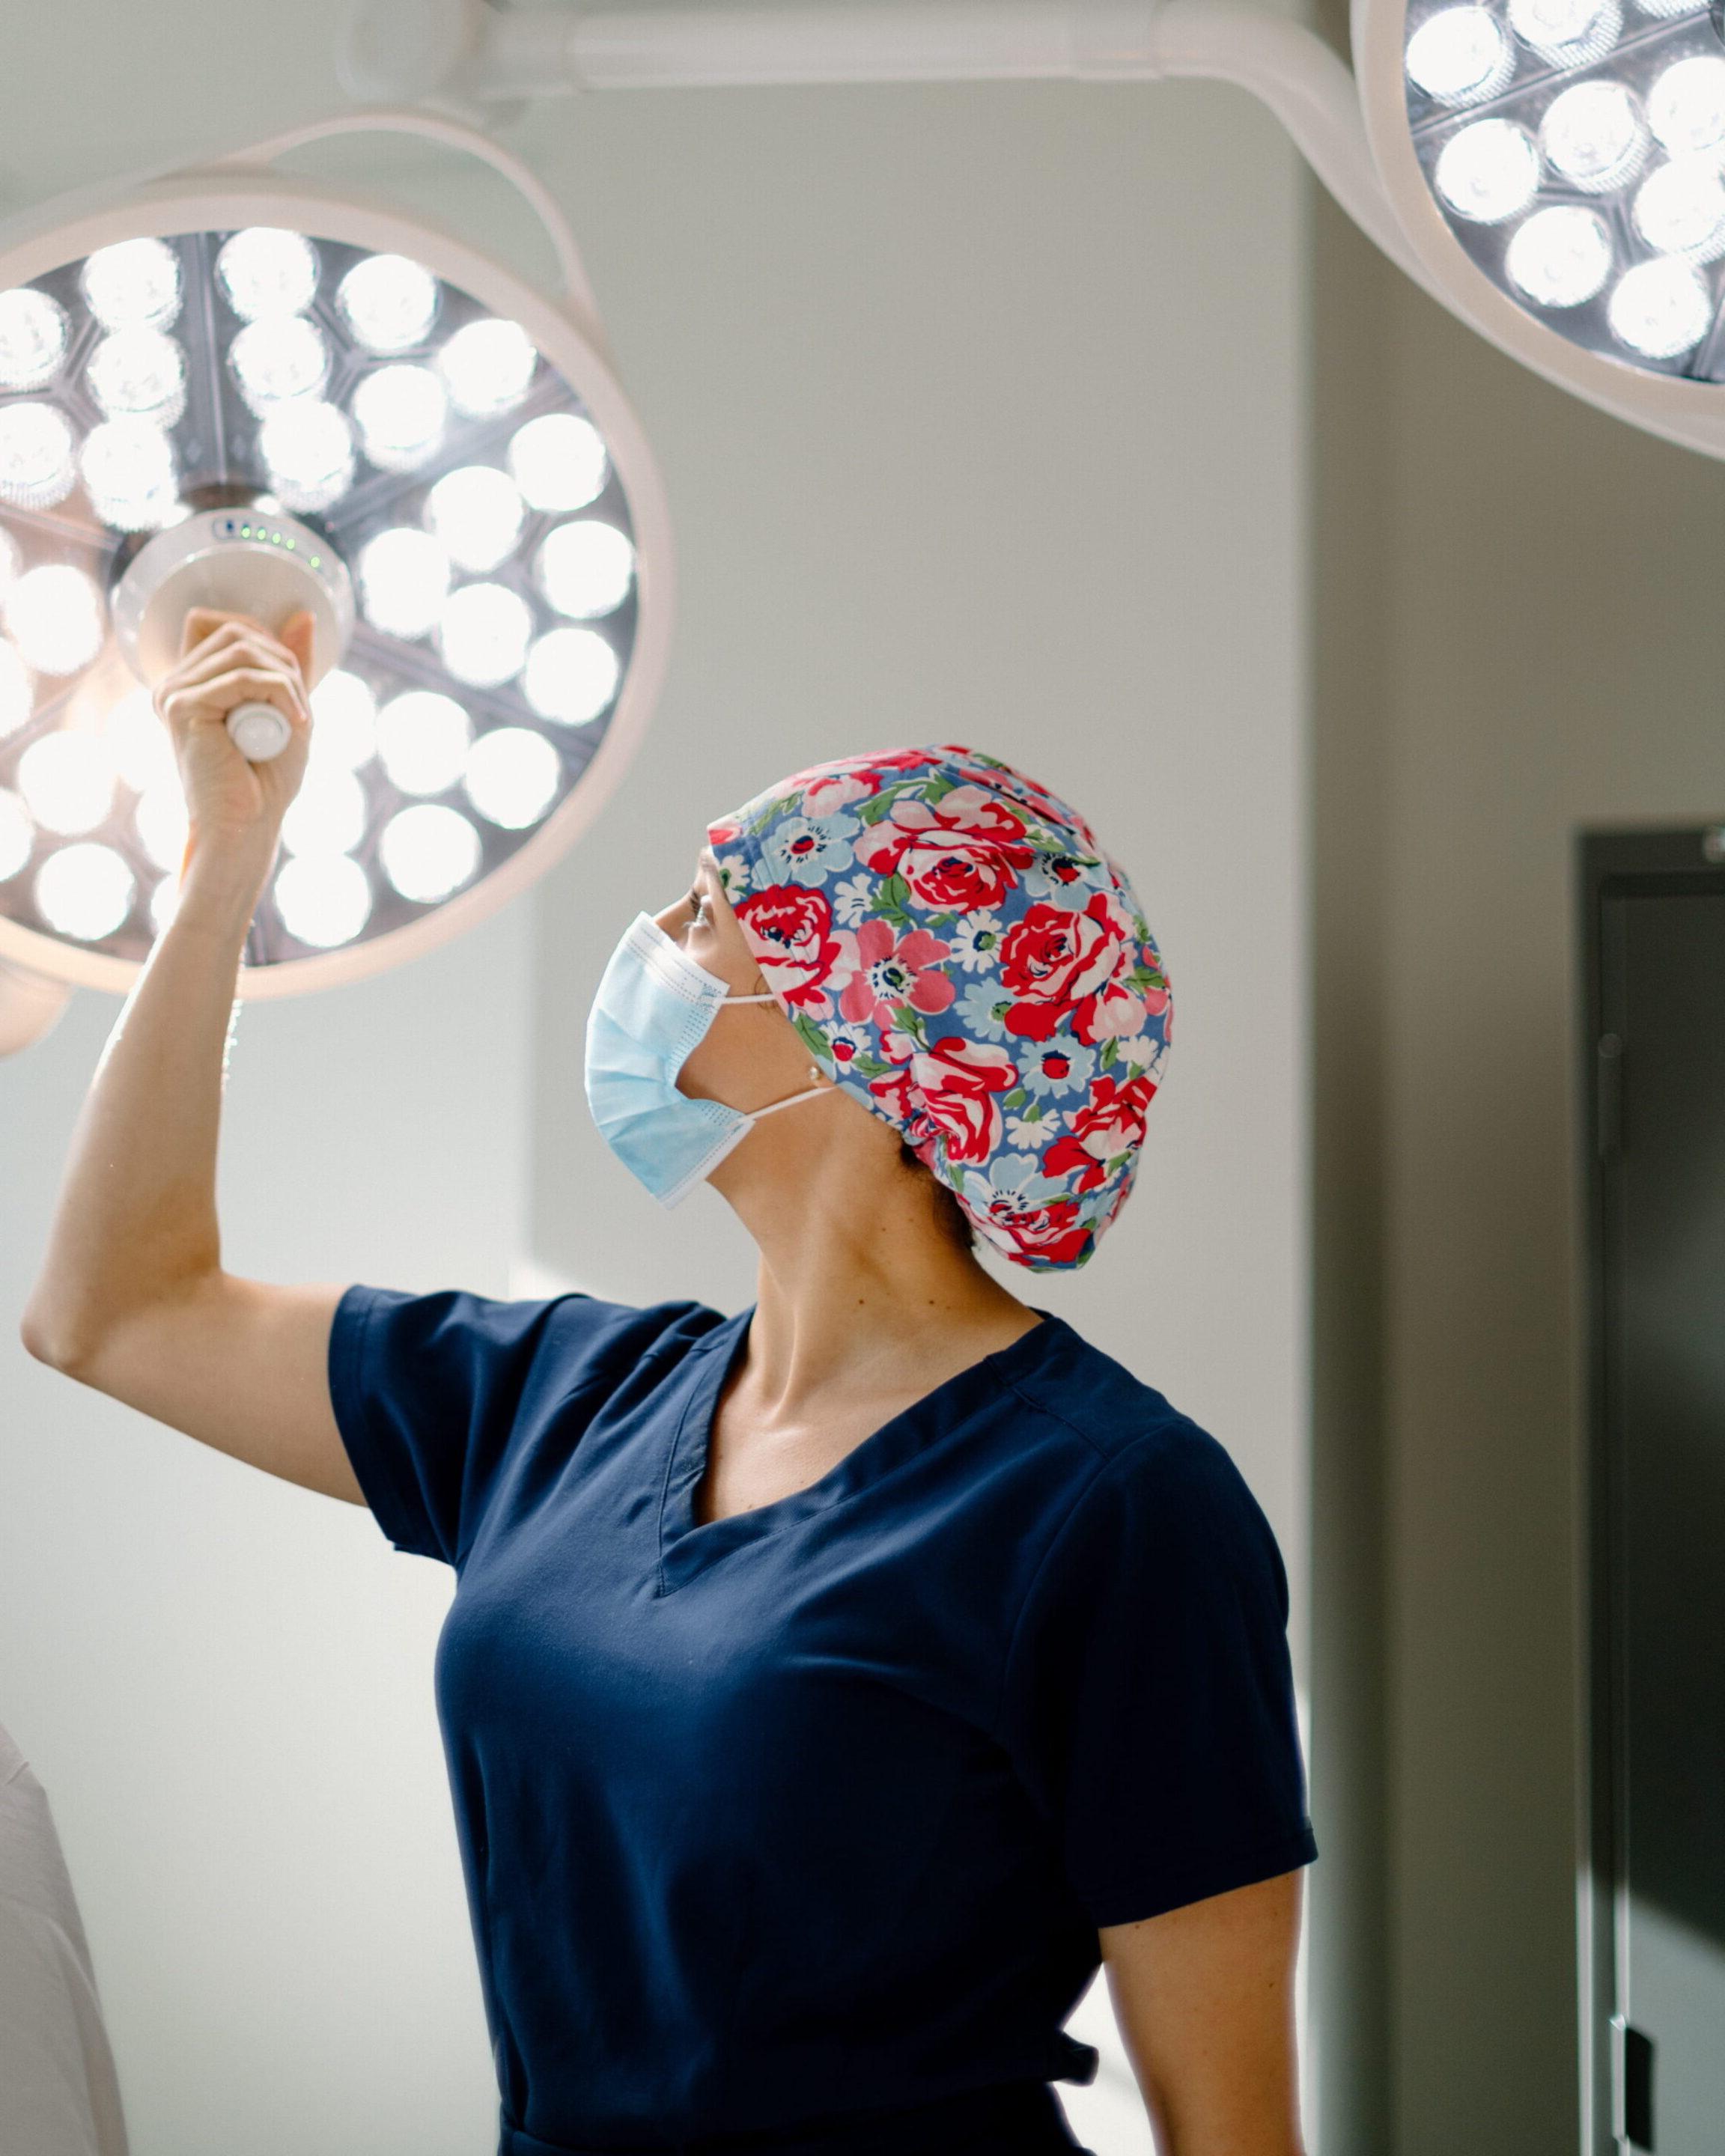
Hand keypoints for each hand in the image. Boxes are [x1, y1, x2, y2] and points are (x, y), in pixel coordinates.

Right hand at [153, 606, 315, 882]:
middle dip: (283, 661)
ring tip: (297, 719)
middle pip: (236, 631)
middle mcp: (174, 682)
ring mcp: (173, 692)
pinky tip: (295, 723)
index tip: (291, 682)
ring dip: (286, 680)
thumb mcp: (288, 710)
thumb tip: (304, 616)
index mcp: (191, 682)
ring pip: (243, 650)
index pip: (223, 624)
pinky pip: (243, 678)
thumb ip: (289, 665)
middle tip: (300, 707)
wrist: (248, 826)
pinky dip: (281, 694)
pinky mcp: (181, 707)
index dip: (265, 640)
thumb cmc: (266, 780)